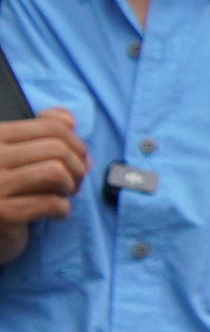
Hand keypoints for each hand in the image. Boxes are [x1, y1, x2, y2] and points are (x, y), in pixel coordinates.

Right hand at [0, 108, 86, 242]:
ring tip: (63, 195)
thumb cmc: (3, 188)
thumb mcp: (15, 154)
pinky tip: (54, 213)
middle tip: (74, 182)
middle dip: (78, 166)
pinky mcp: (4, 213)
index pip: (50, 126)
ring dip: (70, 186)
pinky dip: (62, 209)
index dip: (76, 143)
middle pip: (58, 149)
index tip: (79, 159)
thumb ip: (39, 132)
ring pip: (57, 172)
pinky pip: (52, 203)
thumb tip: (67, 118)